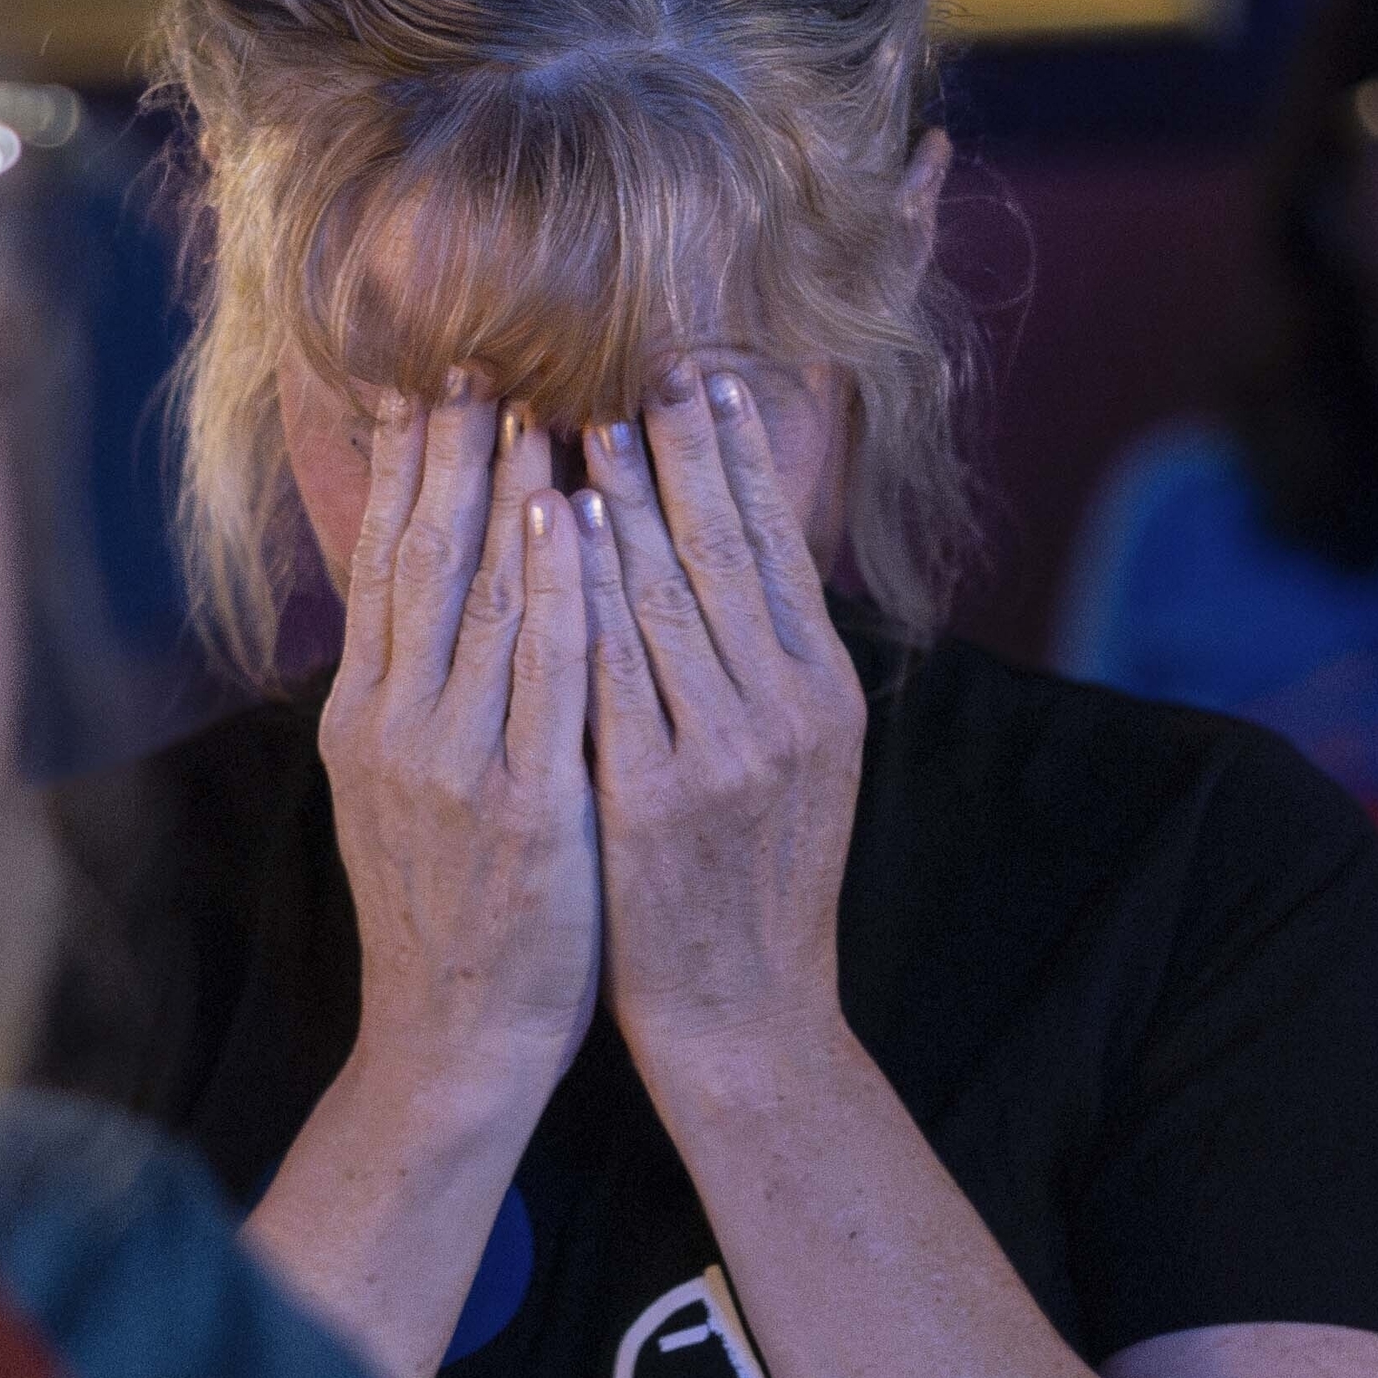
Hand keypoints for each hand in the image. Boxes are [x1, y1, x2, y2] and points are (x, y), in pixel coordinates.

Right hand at [319, 377, 600, 1115]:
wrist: (449, 1041)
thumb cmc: (451, 914)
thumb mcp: (402, 795)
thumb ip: (414, 699)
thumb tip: (429, 603)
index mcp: (364, 718)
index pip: (385, 565)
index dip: (406, 471)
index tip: (430, 387)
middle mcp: (393, 726)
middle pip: (421, 560)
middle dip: (449, 453)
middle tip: (477, 359)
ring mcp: (452, 764)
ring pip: (479, 598)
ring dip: (505, 492)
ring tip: (532, 404)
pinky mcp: (519, 806)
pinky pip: (544, 674)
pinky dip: (555, 587)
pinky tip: (573, 519)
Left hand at [575, 356, 864, 1073]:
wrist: (744, 1016)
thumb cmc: (753, 882)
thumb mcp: (798, 762)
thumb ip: (773, 662)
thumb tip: (746, 552)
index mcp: (823, 693)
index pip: (776, 545)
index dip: (739, 457)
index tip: (705, 378)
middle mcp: (784, 710)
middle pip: (724, 548)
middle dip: (682, 449)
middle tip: (643, 362)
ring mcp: (720, 752)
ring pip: (663, 594)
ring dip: (623, 497)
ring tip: (584, 417)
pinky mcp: (651, 796)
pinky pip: (607, 669)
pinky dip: (581, 588)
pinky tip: (554, 525)